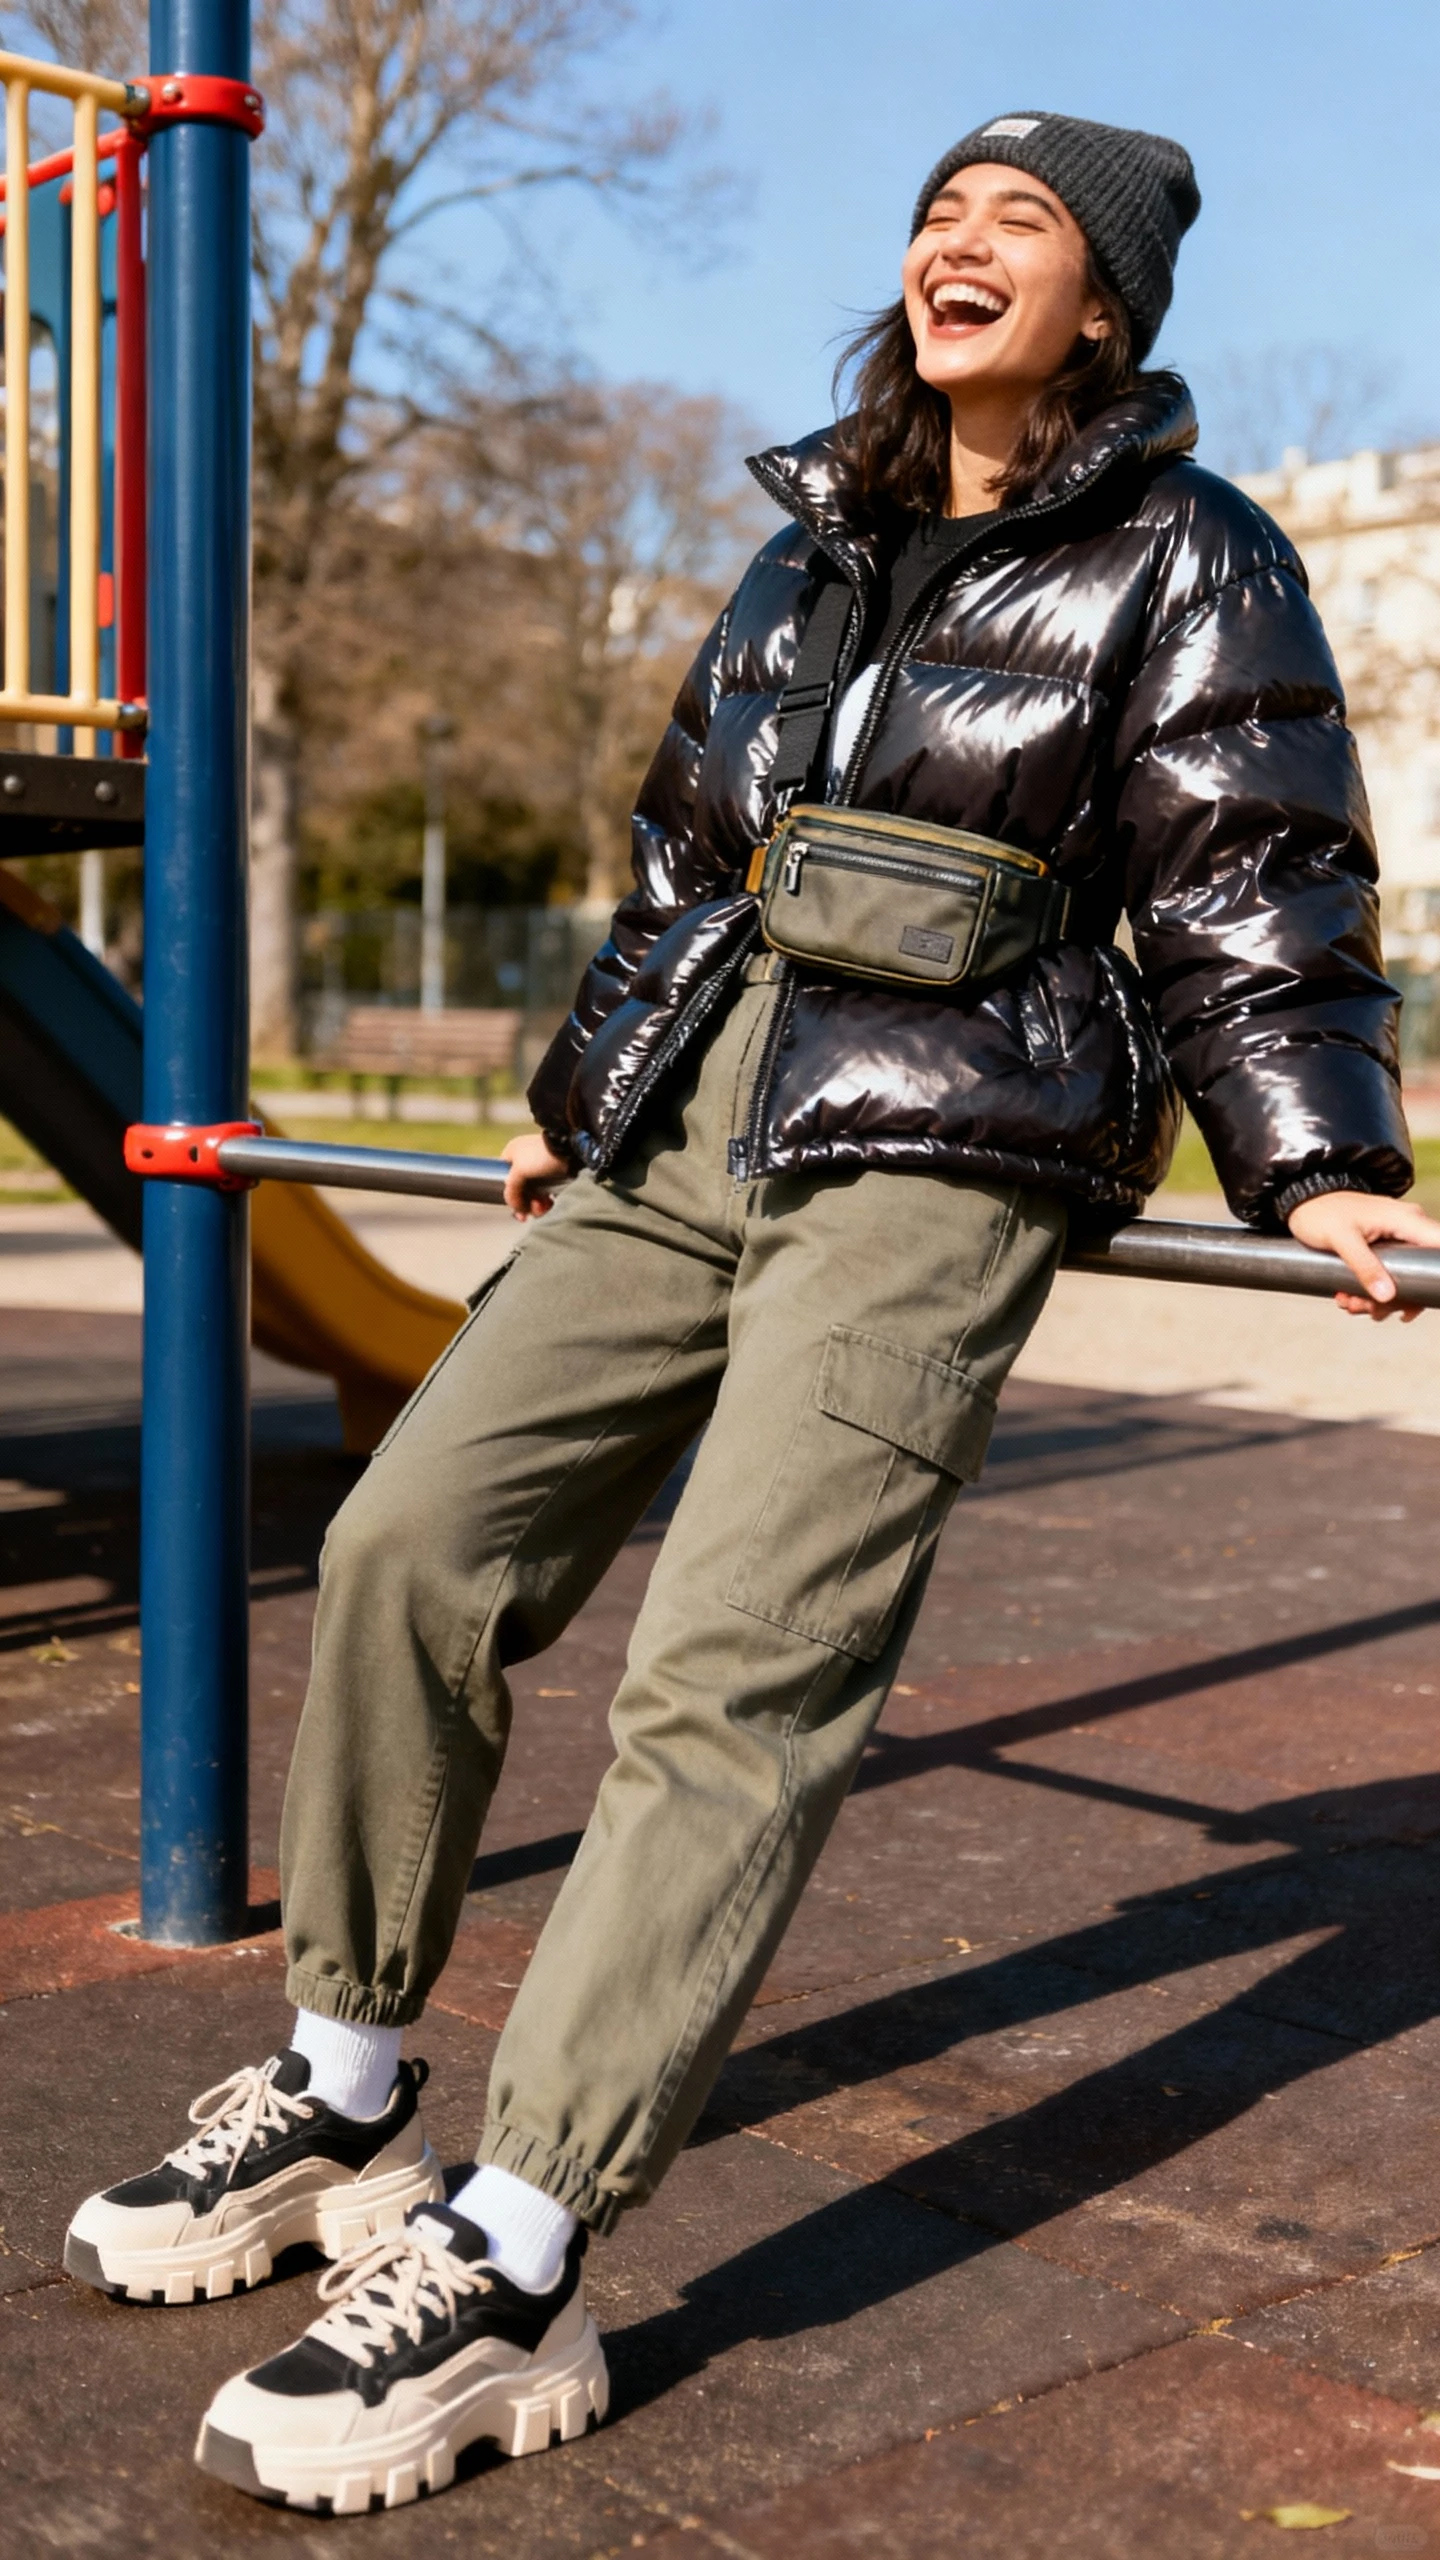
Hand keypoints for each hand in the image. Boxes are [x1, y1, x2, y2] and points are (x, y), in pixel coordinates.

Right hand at [502, 1132, 571, 1221]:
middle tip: (529, 1213)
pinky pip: (545, 1192)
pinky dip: (546, 1201)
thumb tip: (514, 1206)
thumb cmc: (541, 1156)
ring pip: (532, 1193)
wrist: (572, 1150)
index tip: (516, 1209)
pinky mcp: (553, 1175)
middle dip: (525, 1203)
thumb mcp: (518, 1172)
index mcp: (512, 1153)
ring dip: (536, 1205)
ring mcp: (539, 1169)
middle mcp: (524, 1160)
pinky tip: (549, 1205)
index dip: (509, 1195)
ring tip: (542, 1208)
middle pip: (519, 1189)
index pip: (503, 1178)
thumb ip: (511, 1191)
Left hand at [1286, 1189, 1439, 1321]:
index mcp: (1407, 1220)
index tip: (1420, 1298)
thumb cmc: (1321, 1213)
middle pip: (1422, 1272)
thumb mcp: (1341, 1239)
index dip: (1436, 1274)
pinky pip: (1390, 1276)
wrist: (1304, 1202)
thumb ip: (1364, 1266)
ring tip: (1351, 1304)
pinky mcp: (1387, 1249)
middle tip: (1368, 1310)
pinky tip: (1350, 1299)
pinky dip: (1372, 1292)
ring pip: (1404, 1280)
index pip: (1439, 1246)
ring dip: (1380, 1300)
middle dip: (1396, 1299)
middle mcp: (1409, 1228)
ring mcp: (1399, 1239)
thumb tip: (1388, 1297)